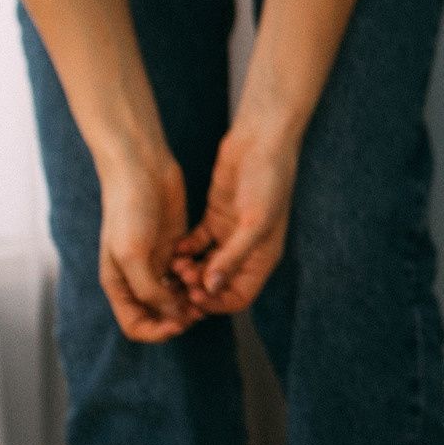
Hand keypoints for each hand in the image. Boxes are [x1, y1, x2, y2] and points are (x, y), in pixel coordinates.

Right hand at [97, 152, 199, 341]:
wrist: (141, 170)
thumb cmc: (128, 210)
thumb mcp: (133, 254)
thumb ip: (150, 289)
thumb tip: (172, 315)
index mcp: (119, 284)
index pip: (136, 325)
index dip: (159, 331)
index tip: (180, 322)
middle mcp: (137, 278)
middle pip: (160, 314)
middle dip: (180, 315)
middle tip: (200, 305)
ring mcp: (157, 263)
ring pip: (178, 296)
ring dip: (192, 296)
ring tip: (202, 285)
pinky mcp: (175, 247)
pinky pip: (188, 274)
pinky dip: (197, 276)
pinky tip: (202, 266)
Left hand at [171, 122, 296, 312]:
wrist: (261, 142)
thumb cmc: (268, 180)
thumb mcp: (254, 221)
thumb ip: (232, 256)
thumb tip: (212, 287)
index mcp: (263, 257)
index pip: (239, 296)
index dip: (217, 302)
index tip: (195, 295)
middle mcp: (246, 250)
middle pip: (219, 284)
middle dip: (198, 287)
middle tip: (180, 280)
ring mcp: (229, 234)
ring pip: (205, 265)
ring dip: (189, 269)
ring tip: (175, 265)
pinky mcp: (215, 218)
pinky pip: (197, 244)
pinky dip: (186, 249)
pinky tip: (177, 247)